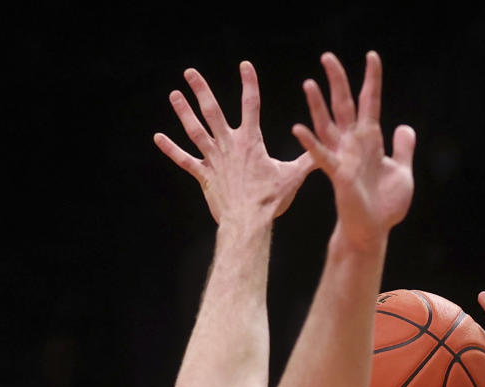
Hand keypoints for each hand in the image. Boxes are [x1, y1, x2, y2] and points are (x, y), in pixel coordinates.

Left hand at [154, 60, 312, 224]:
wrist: (248, 222)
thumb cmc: (271, 201)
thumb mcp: (293, 178)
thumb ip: (308, 160)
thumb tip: (326, 152)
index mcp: (251, 141)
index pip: (251, 104)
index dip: (249, 83)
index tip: (245, 65)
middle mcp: (229, 145)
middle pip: (212, 111)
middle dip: (201, 89)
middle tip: (190, 72)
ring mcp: (214, 160)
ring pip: (195, 130)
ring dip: (183, 111)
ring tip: (174, 94)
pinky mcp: (204, 176)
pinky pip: (184, 160)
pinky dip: (171, 149)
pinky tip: (158, 137)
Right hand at [293, 51, 414, 248]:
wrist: (374, 230)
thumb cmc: (385, 205)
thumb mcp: (402, 172)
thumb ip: (403, 148)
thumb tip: (404, 127)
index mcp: (370, 140)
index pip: (370, 103)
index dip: (372, 79)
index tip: (372, 56)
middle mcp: (354, 144)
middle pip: (344, 105)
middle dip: (337, 81)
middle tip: (327, 57)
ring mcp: (344, 158)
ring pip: (327, 125)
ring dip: (318, 104)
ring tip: (309, 82)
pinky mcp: (338, 175)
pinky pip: (322, 156)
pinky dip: (310, 142)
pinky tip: (298, 128)